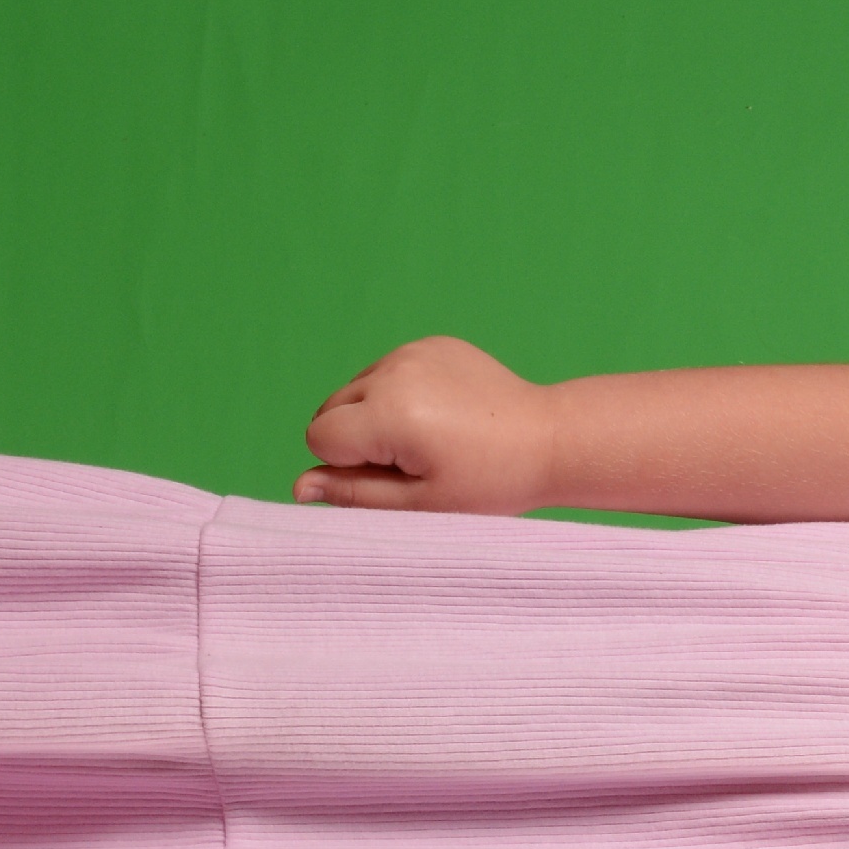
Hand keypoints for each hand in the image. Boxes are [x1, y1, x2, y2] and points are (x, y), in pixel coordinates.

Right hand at [296, 335, 558, 512]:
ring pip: (354, 390)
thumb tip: (299, 487)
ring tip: (431, 438)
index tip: (396, 474)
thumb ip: (354, 494)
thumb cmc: (489, 481)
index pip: (319, 437)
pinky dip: (399, 395)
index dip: (348, 465)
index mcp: (390, 412)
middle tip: (415, 461)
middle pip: (330, 409)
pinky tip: (441, 414)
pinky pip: (386, 372)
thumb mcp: (420, 503)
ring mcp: (412, 351)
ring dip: (375, 416)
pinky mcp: (430, 344)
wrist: (549, 439)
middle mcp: (395, 371)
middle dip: (357, 439)